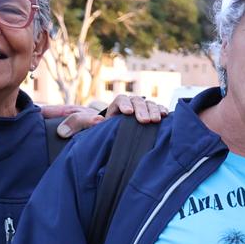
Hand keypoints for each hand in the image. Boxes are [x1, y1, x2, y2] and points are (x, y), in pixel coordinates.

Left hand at [42, 94, 167, 137]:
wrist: (108, 143)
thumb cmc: (95, 134)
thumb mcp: (81, 127)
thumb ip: (78, 122)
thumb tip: (93, 122)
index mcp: (114, 108)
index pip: (120, 100)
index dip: (125, 104)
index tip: (128, 113)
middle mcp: (129, 107)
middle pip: (137, 101)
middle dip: (141, 109)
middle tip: (144, 120)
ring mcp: (141, 112)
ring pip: (149, 105)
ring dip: (153, 110)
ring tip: (156, 120)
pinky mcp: (151, 119)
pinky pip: (158, 110)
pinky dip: (162, 111)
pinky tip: (166, 116)